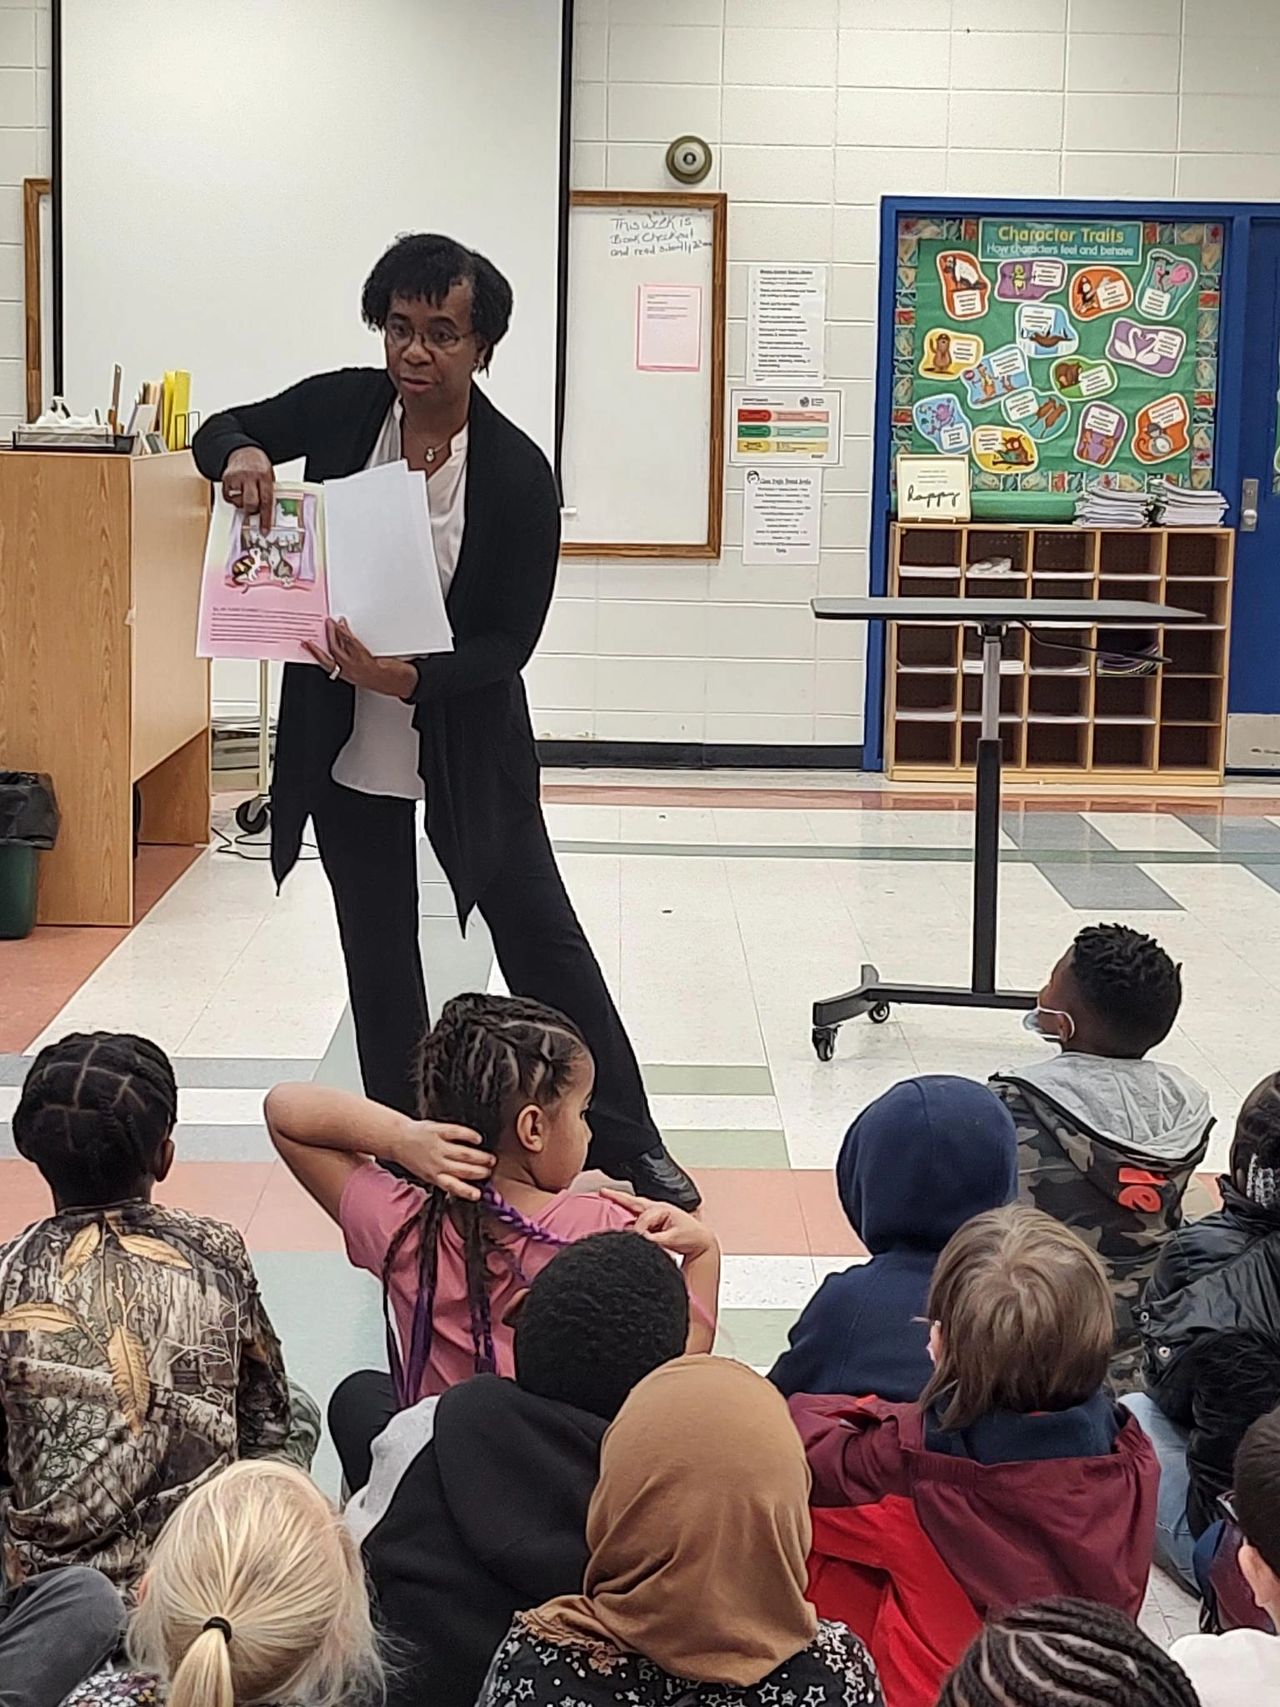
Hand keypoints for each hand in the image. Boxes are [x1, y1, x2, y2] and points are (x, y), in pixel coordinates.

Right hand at [222, 447, 274, 525]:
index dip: (265, 517)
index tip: (264, 529)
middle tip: (254, 508)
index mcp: (264, 475)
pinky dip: (233, 499)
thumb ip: (268, 492)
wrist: (244, 451)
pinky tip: (238, 491)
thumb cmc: (258, 466)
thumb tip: (267, 514)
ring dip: (242, 503)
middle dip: (252, 510)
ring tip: (246, 494)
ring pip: (238, 503)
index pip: (266, 500)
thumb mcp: (269, 476)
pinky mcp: (225, 479)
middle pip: (250, 503)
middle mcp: (249, 476)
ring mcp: (236, 477)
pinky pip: (228, 498)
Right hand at [304, 618, 417, 696]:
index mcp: (347, 675)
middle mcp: (349, 671)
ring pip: (339, 646)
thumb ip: (354, 662)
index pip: (326, 664)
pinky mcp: (364, 658)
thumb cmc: (383, 678)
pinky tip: (343, 626)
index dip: (315, 653)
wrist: (398, 682)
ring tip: (332, 622)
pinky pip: (350, 643)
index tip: (307, 644)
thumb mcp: (364, 673)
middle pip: (331, 652)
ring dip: (334, 632)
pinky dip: (345, 633)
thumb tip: (346, 646)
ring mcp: (355, 665)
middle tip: (323, 626)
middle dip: (325, 637)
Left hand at [390, 1119, 494, 1199]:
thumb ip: (443, 1179)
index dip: (467, 1191)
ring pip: (464, 1154)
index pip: (453, 1186)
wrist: (398, 1139)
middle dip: (480, 1172)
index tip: (478, 1194)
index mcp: (434, 1176)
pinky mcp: (438, 1130)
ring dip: (480, 1157)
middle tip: (490, 1171)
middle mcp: (437, 1162)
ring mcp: (438, 1146)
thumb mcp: (426, 1174)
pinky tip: (478, 1139)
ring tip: (490, 1159)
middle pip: (464, 1169)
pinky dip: (470, 1136)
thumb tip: (464, 1186)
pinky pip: (457, 1133)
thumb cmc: (413, 1157)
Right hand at [600, 1188, 717, 1258]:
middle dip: (618, 1196)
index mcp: (662, 1209)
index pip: (642, 1219)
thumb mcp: (673, 1239)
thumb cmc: (691, 1236)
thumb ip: (656, 1241)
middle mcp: (657, 1208)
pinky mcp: (653, 1221)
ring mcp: (654, 1213)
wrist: (701, 1241)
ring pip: (634, 1206)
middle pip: (633, 1201)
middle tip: (602, 1192)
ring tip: (605, 1196)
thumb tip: (641, 1241)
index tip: (632, 1240)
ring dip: (621, 1202)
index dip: (637, 1231)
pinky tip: (617, 1214)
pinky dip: (626, 1211)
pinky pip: (636, 1215)